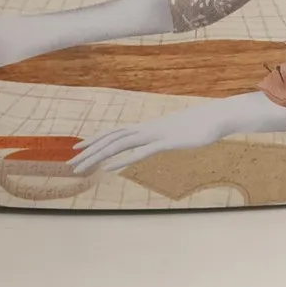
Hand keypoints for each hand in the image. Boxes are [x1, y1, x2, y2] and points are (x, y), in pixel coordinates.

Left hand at [70, 99, 246, 172]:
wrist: (215, 117)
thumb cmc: (196, 126)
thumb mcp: (175, 134)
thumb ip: (164, 138)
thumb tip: (158, 141)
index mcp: (145, 128)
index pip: (113, 133)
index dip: (94, 140)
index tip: (77, 147)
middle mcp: (144, 130)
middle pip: (110, 139)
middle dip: (89, 151)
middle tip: (70, 162)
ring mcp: (154, 135)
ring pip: (119, 145)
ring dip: (98, 156)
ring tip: (81, 167)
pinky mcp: (165, 143)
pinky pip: (140, 152)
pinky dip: (123, 159)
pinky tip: (110, 168)